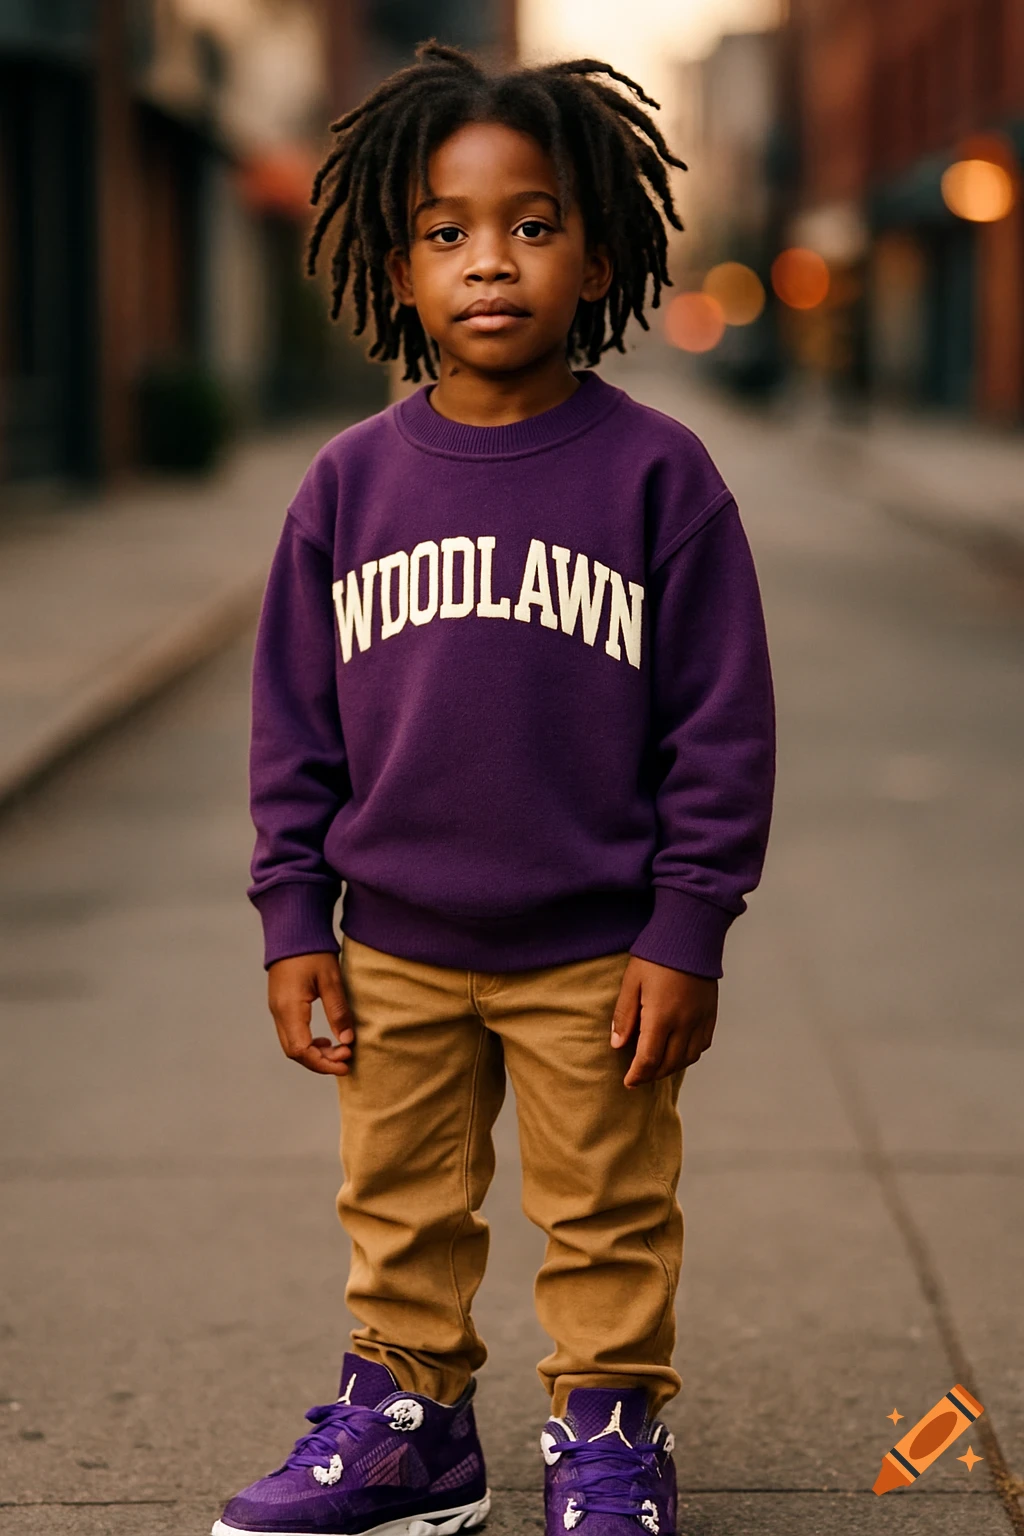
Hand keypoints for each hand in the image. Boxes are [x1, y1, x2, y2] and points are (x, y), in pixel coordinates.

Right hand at [268, 952, 354, 1075]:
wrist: (293, 930)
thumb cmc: (312, 952)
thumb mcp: (331, 980)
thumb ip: (338, 1011)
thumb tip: (347, 1040)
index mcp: (290, 1008)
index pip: (301, 1050)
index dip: (323, 1063)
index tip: (346, 1063)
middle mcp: (278, 1012)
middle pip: (295, 1052)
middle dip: (320, 1062)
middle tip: (346, 1058)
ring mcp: (277, 1009)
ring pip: (292, 1045)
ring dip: (314, 1054)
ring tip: (339, 1050)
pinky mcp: (280, 1005)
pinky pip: (291, 1034)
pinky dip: (308, 1043)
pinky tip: (325, 1040)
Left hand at [611, 956, 717, 1087]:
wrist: (690, 934)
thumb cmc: (656, 955)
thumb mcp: (631, 982)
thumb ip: (624, 1016)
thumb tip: (618, 1045)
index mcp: (661, 1016)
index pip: (649, 1059)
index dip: (638, 1075)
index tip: (628, 1082)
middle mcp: (684, 1022)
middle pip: (669, 1063)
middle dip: (652, 1074)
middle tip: (639, 1076)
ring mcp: (700, 1018)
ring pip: (688, 1057)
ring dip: (671, 1067)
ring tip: (656, 1066)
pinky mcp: (711, 1012)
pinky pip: (703, 1044)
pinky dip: (689, 1054)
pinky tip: (678, 1051)